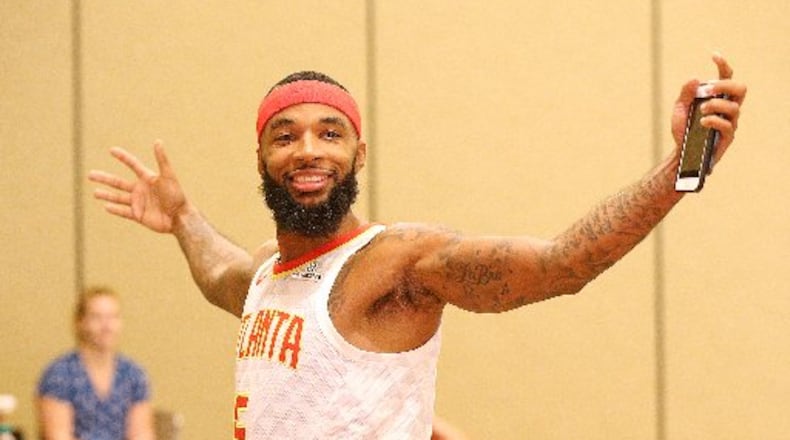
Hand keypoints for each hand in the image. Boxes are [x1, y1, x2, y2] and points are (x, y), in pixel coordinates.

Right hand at [88, 140, 187, 232]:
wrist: (179, 217)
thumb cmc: (176, 195)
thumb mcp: (168, 176)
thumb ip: (162, 159)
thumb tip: (158, 141)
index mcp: (147, 178)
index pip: (132, 164)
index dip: (123, 157)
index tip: (111, 150)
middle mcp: (140, 190)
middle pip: (118, 182)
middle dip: (104, 178)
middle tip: (90, 175)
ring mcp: (138, 202)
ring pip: (118, 198)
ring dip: (106, 195)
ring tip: (95, 192)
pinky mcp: (138, 215)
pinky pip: (123, 212)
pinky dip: (115, 209)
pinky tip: (106, 206)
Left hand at [670, 53, 746, 167]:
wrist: (682, 152)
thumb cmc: (684, 129)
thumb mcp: (680, 109)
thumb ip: (686, 93)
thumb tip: (695, 78)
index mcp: (717, 98)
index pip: (726, 78)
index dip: (724, 66)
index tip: (715, 56)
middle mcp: (727, 108)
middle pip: (740, 89)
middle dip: (726, 85)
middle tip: (710, 89)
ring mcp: (730, 122)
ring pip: (734, 107)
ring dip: (716, 105)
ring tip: (701, 110)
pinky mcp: (728, 137)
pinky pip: (727, 125)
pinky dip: (714, 120)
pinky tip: (703, 121)